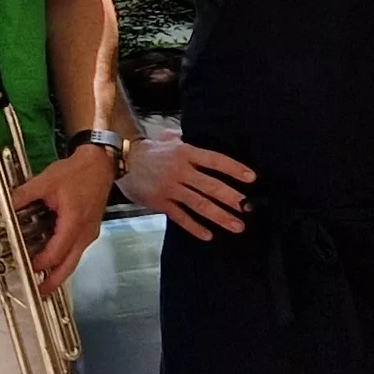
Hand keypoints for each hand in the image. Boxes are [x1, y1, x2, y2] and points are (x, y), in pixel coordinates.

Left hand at [11, 144, 116, 287]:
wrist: (99, 164)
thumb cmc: (76, 173)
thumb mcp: (45, 181)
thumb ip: (23, 195)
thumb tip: (5, 205)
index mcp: (74, 224)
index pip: (56, 253)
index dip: (39, 264)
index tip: (24, 267)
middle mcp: (84, 233)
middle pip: (69, 265)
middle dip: (54, 281)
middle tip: (39, 291)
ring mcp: (89, 233)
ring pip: (74, 260)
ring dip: (59, 271)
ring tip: (43, 281)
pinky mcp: (89, 230)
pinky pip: (76, 250)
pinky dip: (64, 258)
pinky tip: (51, 258)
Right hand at [119, 130, 251, 239]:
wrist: (121, 161)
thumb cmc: (149, 150)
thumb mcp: (169, 138)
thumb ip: (188, 140)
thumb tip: (207, 139)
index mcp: (185, 152)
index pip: (215, 160)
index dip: (234, 169)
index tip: (251, 178)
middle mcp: (180, 171)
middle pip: (211, 186)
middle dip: (232, 198)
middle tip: (248, 207)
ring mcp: (170, 188)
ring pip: (199, 204)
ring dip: (220, 216)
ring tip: (237, 226)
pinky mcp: (160, 203)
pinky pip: (180, 217)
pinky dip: (194, 227)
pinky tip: (208, 235)